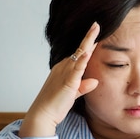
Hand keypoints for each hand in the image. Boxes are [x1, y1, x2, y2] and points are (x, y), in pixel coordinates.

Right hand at [19, 22, 99, 137]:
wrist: (42, 114)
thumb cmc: (55, 105)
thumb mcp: (73, 94)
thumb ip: (83, 86)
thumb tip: (94, 81)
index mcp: (64, 69)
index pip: (78, 54)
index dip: (88, 44)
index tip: (95, 32)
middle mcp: (63, 67)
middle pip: (80, 50)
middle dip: (89, 37)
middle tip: (96, 24)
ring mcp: (64, 73)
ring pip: (79, 55)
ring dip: (87, 42)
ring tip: (95, 29)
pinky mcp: (67, 83)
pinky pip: (76, 70)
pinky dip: (82, 61)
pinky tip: (88, 52)